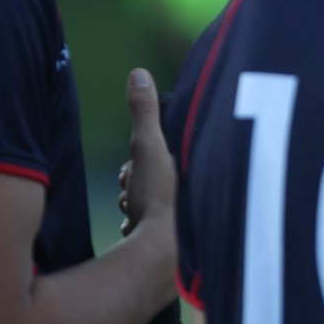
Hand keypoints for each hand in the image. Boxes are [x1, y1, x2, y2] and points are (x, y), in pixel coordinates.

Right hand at [119, 70, 174, 237]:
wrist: (164, 251)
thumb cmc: (159, 196)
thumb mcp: (146, 147)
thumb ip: (143, 111)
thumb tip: (138, 73)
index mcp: (188, 167)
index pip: (151, 158)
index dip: (135, 164)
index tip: (133, 173)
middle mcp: (192, 189)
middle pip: (144, 181)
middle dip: (131, 188)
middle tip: (136, 196)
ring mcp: (183, 215)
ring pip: (141, 206)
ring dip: (132, 210)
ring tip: (138, 215)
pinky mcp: (174, 240)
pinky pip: (144, 232)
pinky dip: (136, 231)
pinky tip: (140, 233)